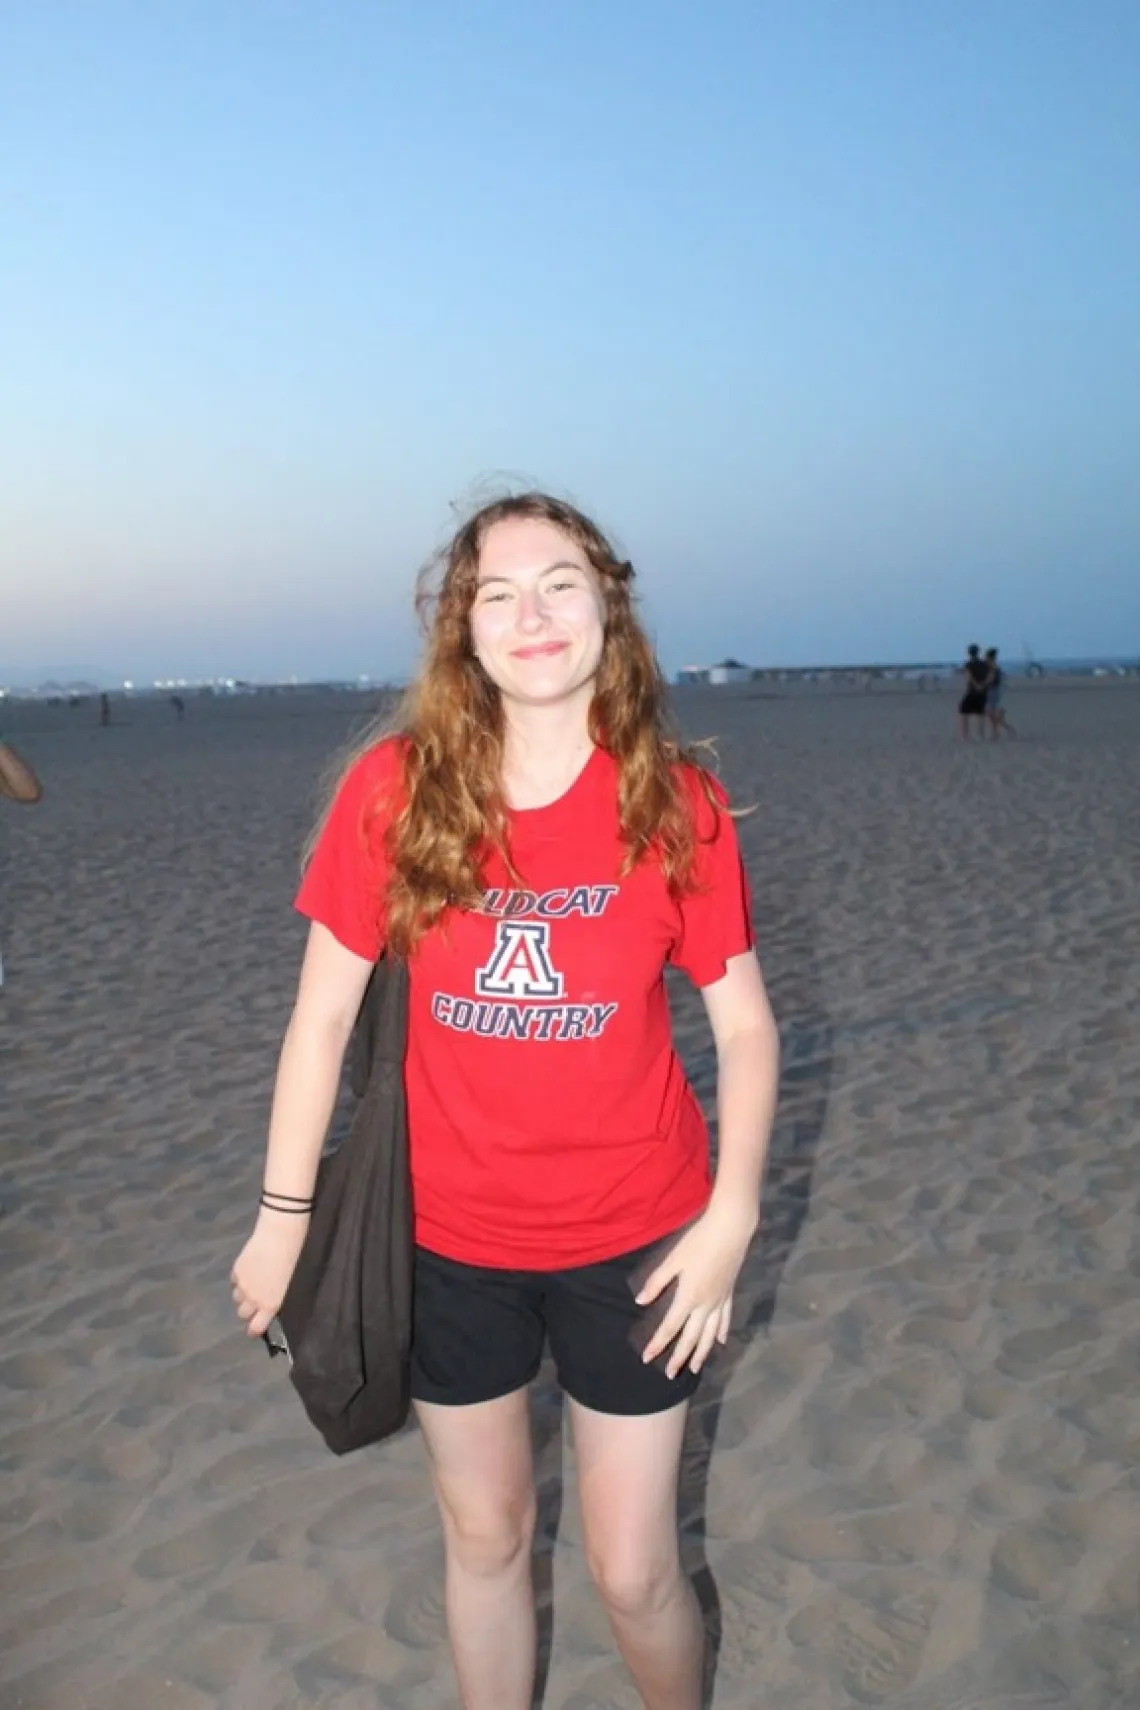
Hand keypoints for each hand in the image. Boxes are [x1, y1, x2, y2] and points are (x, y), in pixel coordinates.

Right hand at [230, 1213, 308, 1338]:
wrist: (280, 1235)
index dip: (254, 1330)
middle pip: (242, 1314)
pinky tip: (248, 1270)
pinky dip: (239, 1279)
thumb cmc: (295, 1259)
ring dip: (242, 1295)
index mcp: (270, 1305)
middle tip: (256, 1302)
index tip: (254, 1329)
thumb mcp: (290, 1285)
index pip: (256, 1328)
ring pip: (236, 1298)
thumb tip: (273, 1304)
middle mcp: (253, 1299)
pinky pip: (234, 1281)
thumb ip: (278, 1298)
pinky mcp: (236, 1269)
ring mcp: (242, 1284)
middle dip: (248, 1310)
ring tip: (253, 1284)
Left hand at [636, 1200, 757, 1377]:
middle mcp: (705, 1305)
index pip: (670, 1327)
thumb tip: (640, 1302)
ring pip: (710, 1335)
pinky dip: (721, 1333)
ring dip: (701, 1353)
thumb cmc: (698, 1241)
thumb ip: (657, 1282)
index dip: (658, 1344)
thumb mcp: (673, 1259)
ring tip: (694, 1368)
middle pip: (691, 1338)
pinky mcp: (729, 1294)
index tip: (647, 1358)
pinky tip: (720, 1343)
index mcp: (688, 1297)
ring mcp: (720, 1301)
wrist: (730, 1230)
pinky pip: (725, 1320)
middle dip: (679, 1357)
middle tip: (670, 1375)